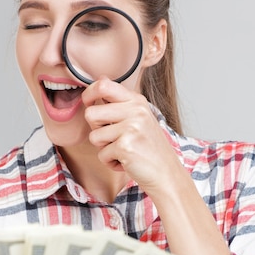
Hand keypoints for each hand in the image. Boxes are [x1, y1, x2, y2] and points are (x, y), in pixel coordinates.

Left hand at [82, 77, 183, 194]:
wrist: (166, 173)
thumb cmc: (149, 148)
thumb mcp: (139, 118)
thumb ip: (119, 103)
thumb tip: (99, 81)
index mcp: (136, 101)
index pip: (103, 85)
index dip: (89, 94)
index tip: (88, 103)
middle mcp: (135, 111)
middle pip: (91, 113)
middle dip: (96, 129)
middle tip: (113, 138)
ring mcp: (131, 128)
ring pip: (94, 136)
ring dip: (104, 149)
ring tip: (122, 150)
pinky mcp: (126, 146)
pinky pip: (101, 154)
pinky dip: (110, 162)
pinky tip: (126, 161)